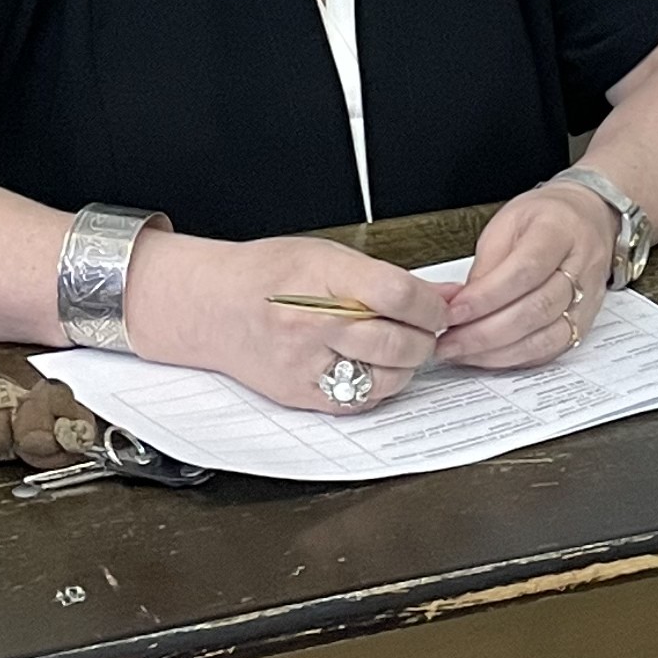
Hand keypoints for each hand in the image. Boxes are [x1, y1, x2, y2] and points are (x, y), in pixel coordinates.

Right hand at [128, 232, 445, 414]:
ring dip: (406, 366)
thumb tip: (442, 295)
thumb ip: (387, 278)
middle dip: (425, 337)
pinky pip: (360, 402)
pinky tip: (371, 367)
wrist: (214, 306)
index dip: (431, 305)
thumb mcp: (328, 256)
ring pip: (385, 379)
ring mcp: (305, 364)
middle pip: (397, 342)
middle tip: (424, 329)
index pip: (398, 295)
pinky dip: (378, 387)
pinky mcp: (302, 395)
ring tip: (398, 347)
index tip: (438, 306)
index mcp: (321, 278)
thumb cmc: (267, 275)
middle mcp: (312, 324)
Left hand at [436, 181, 618, 370]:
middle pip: (535, 310)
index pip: (524, 271)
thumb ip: (487, 264)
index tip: (452, 312)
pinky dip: (516, 359)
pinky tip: (488, 357)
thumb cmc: (544, 218)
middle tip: (448, 342)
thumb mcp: (507, 223)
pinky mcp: (584, 324)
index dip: (486, 297)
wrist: (588, 220)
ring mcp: (588, 299)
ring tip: (461, 352)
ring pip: (545, 338)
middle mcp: (582, 267)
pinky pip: (551, 351)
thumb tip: (463, 306)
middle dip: (485, 333)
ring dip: (497, 352)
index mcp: (560, 231)